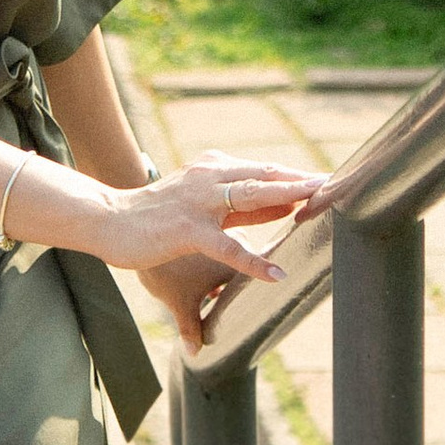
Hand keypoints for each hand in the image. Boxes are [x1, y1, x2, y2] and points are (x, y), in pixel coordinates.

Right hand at [107, 153, 329, 350]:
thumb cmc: (157, 215)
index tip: (331, 180)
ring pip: (252, 196)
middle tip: (337, 184)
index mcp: (214, 169)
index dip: (298, 176)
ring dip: (287, 198)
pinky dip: (253, 260)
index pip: (264, 170)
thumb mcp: (204, 204)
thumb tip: (285, 205)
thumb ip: (242, 206)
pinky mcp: (187, 229)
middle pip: (266, 176)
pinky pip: (227, 245)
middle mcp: (210, 177)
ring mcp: (198, 202)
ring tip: (318, 204)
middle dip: (302, 181)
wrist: (108, 218)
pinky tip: (275, 274)